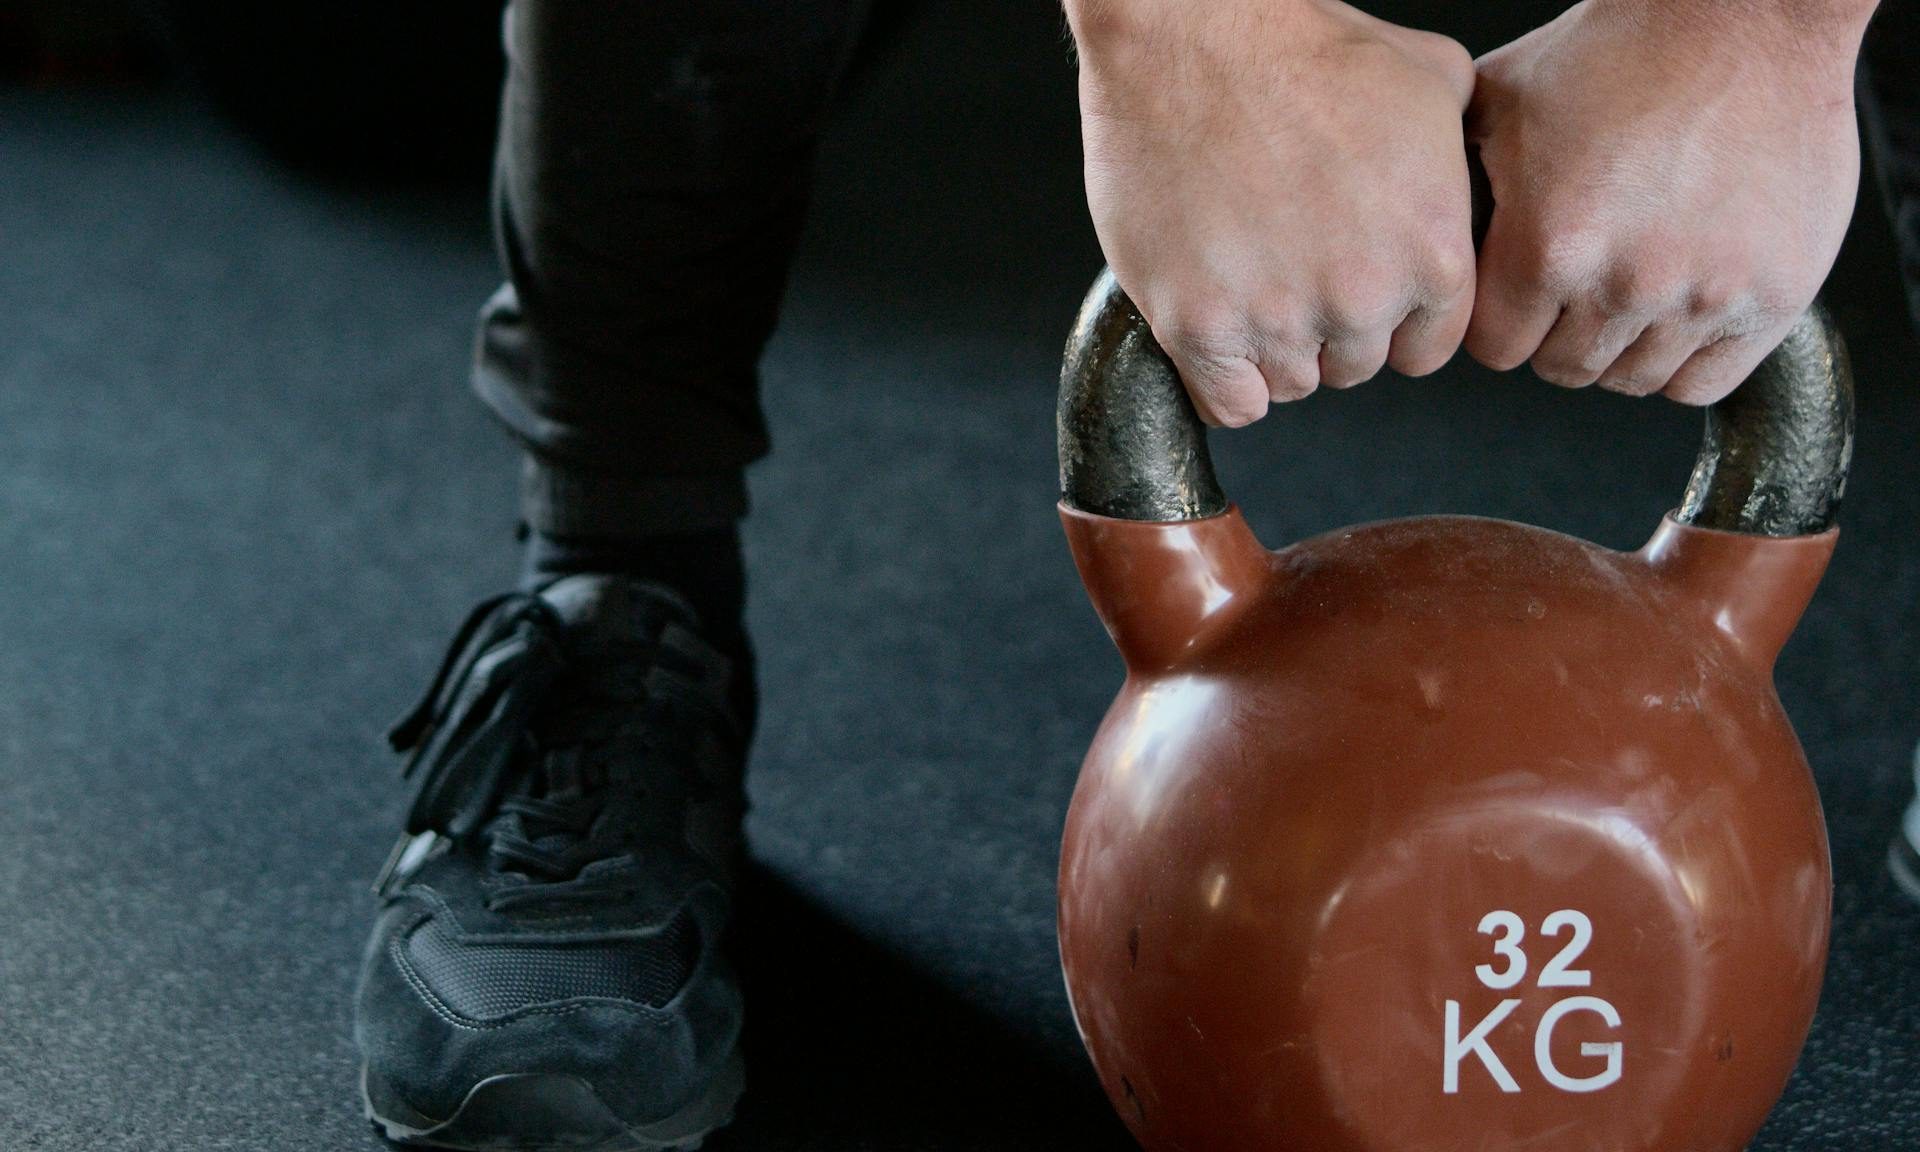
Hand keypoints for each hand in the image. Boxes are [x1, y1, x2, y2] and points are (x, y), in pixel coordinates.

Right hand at [1067, 0, 1476, 425]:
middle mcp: (1362, 299)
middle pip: (1353, 366)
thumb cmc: (1300, 45)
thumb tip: (1466, 171)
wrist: (1192, 36)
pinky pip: (1227, 404)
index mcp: (1432, 254)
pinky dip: (1222, 380)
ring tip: (1248, 282)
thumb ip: (1459, 150)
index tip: (1357, 292)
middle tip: (1291, 266)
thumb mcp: (1428, 79)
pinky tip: (1217, 330)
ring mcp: (1276, 318)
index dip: (1389, 320)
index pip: (1424, 349)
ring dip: (1272, 349)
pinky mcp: (1196, 327)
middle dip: (1327, 328)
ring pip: (1289, 385)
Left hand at [1466, 0, 1875, 403]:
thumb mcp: (1503, 101)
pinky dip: (1683, 361)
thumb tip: (1416, 223)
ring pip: (1631, 380)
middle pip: (1563, 369)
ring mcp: (1702, 296)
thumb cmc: (1627, 48)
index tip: (1515, 298)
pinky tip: (1674, 313)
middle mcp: (1624, 282)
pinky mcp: (1772, 297)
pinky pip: (1704, 383)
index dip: (1499, 322)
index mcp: (1548, 246)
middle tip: (1576, 287)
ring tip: (1628, 288)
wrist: (1750, 15)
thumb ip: (1456, 178)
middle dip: (1558, 334)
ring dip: (1620, 346)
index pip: (1496, 348)